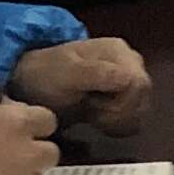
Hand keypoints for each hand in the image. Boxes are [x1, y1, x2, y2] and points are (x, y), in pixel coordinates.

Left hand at [11, 35, 150, 131]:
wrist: (30, 81)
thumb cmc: (46, 76)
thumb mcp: (67, 75)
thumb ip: (97, 74)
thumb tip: (129, 78)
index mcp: (118, 51)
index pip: (139, 84)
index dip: (121, 104)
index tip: (94, 109)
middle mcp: (129, 61)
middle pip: (143, 96)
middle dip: (119, 113)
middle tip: (92, 114)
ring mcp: (128, 76)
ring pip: (142, 107)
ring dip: (119, 119)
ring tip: (92, 115)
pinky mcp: (124, 93)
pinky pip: (136, 113)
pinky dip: (120, 123)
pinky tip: (100, 120)